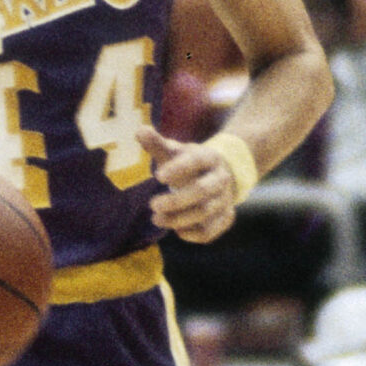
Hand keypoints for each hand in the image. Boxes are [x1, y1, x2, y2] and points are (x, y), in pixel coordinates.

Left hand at [137, 124, 244, 242]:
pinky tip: (176, 230)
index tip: (158, 176)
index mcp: (209, 158)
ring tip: (157, 219)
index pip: (195, 162)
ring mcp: (225, 200)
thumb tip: (139, 131)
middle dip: (176, 201)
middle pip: (202, 191)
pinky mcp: (225, 218)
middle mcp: (221, 179)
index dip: (178, 169)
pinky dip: (192, 234)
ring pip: (204, 213)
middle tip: (152, 205)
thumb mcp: (176, 152)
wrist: (221, 176)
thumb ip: (158, 144)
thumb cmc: (190, 163)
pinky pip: (210, 231)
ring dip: (178, 219)